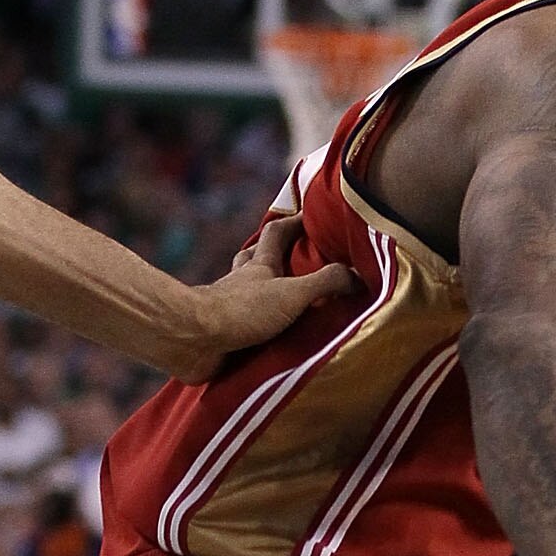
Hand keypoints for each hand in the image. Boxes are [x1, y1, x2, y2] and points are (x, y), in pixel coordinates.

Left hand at [174, 212, 357, 377]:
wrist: (194, 341)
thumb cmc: (243, 311)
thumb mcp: (293, 293)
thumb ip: (327, 283)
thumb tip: (360, 276)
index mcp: (260, 267)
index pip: (277, 233)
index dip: (294, 221)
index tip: (311, 215)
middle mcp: (242, 283)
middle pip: (254, 258)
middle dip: (271, 254)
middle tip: (293, 257)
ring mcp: (230, 309)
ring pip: (246, 292)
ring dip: (262, 293)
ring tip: (285, 302)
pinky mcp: (223, 336)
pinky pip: (242, 327)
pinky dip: (255, 329)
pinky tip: (266, 340)